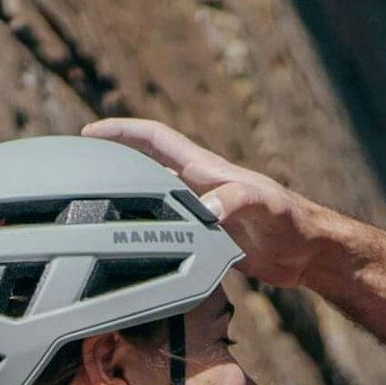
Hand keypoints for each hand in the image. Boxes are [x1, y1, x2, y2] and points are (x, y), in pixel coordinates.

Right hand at [85, 117, 354, 291]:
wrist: (309, 251)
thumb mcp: (264, 205)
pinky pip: (164, 231)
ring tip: (89, 211)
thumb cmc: (292, 221)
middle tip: (76, 172)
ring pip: (151, 202)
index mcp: (204, 170)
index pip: (154, 139)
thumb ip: (235, 200)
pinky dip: (143, 236)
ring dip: (123, 202)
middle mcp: (197, 187)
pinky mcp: (205, 239)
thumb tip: (202, 211)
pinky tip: (127, 252)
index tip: (88, 134)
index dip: (121, 132)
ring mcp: (200, 212)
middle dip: (111, 164)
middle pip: (144, 167)